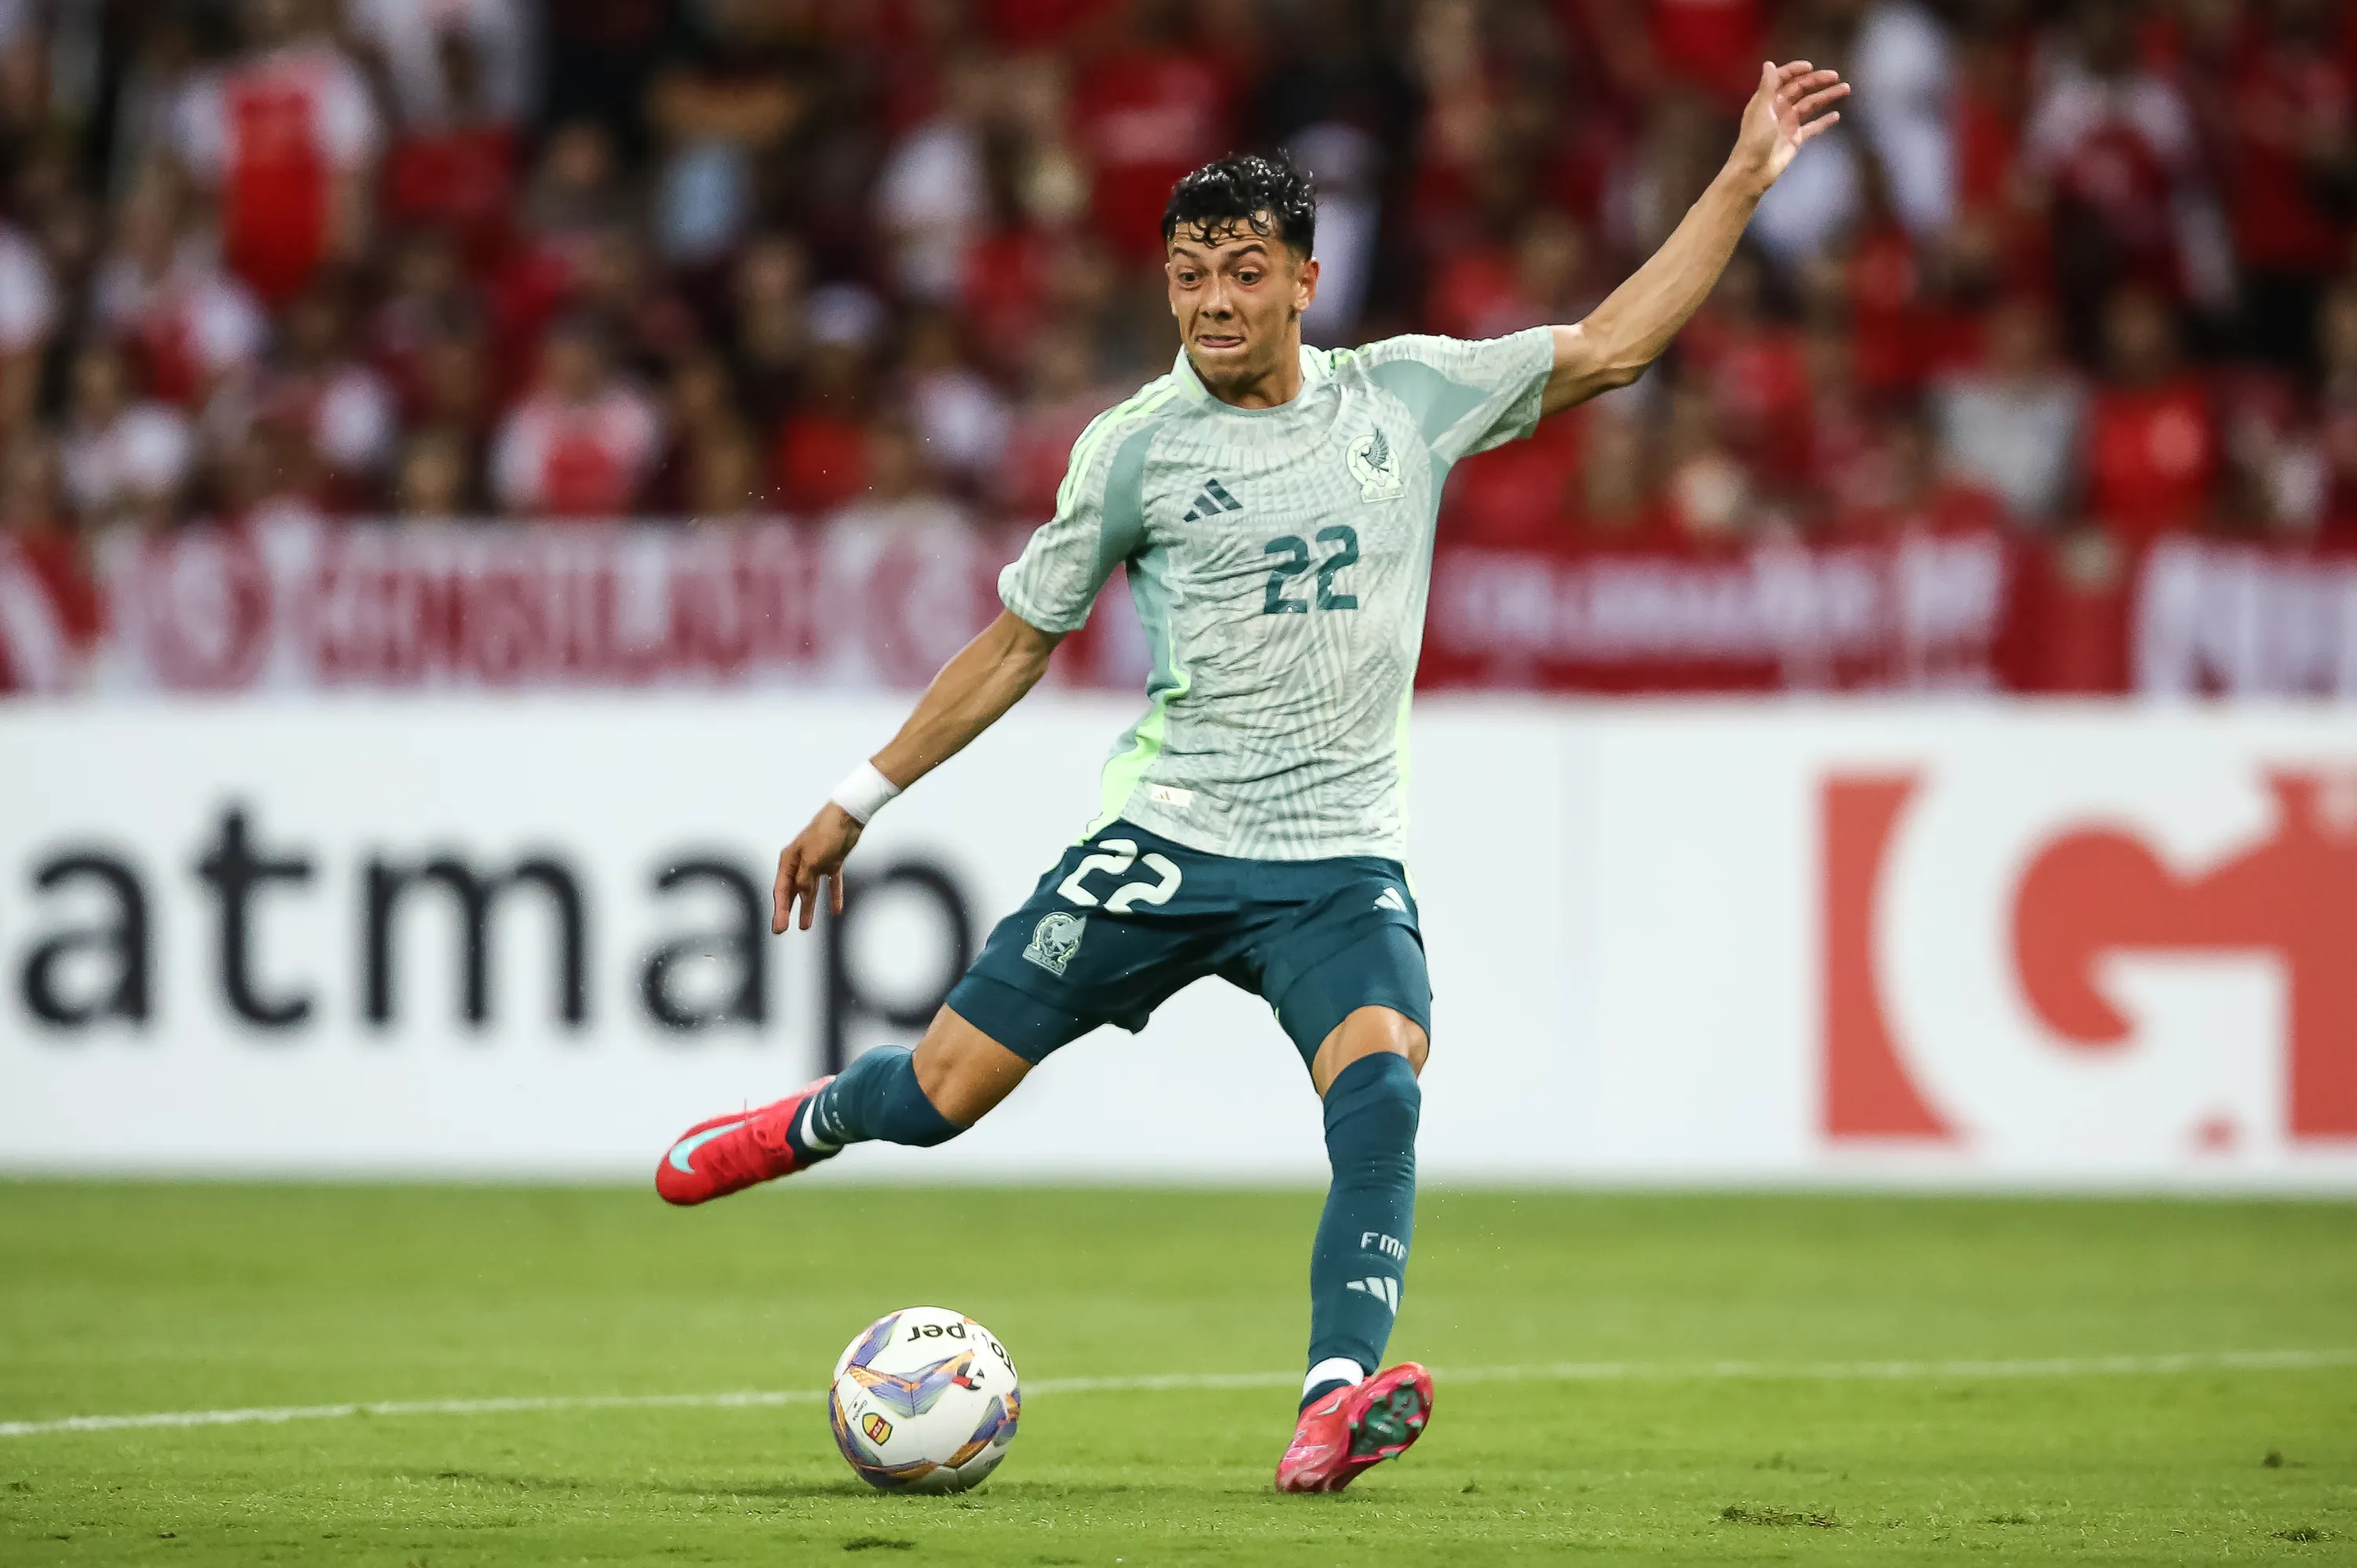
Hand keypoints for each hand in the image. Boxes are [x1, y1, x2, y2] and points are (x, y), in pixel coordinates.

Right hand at [771, 803, 864, 932]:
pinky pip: (831, 884)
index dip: (780, 910)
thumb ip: (805, 880)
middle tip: (781, 930)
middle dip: (787, 911)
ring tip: (805, 927)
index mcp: (789, 860)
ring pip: (810, 891)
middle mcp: (799, 863)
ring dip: (807, 907)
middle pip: (792, 892)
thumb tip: (803, 896)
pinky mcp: (832, 862)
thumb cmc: (825, 834)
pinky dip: (833, 896)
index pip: (782, 890)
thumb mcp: (812, 860)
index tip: (779, 928)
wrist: (848, 816)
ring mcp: (816, 863)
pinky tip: (835, 912)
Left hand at [1730, 60, 1848, 194]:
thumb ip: (1767, 87)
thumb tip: (1768, 63)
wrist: (1753, 171)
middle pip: (1800, 90)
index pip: (1782, 79)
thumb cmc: (1754, 140)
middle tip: (1835, 76)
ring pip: (1810, 105)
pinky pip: (1813, 127)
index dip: (1795, 71)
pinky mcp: (1795, 139)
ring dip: (1826, 97)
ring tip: (1845, 89)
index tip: (1810, 66)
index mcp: (1766, 100)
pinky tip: (1836, 115)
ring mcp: (1788, 124)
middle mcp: (1778, 109)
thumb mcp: (1761, 110)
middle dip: (1817, 81)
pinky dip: (1824, 121)